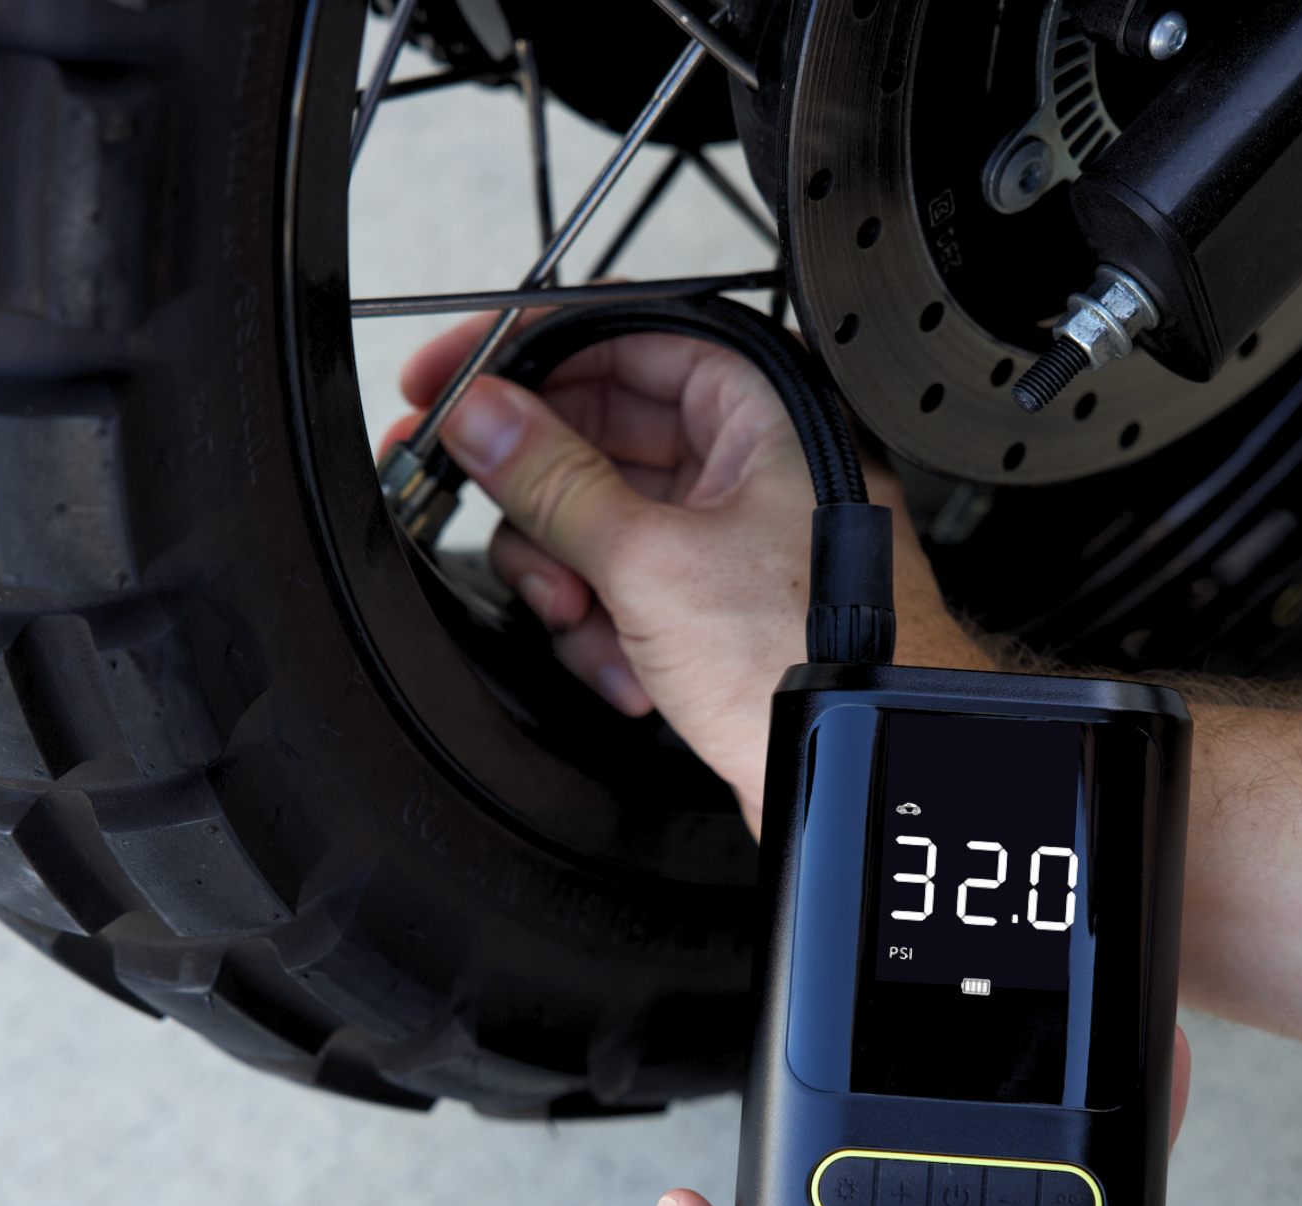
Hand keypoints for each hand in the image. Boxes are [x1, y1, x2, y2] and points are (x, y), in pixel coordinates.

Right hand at [392, 317, 987, 835]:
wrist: (853, 770)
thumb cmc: (810, 659)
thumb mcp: (652, 563)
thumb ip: (554, 483)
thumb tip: (482, 417)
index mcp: (756, 411)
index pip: (618, 339)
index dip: (523, 358)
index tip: (448, 384)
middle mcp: (743, 464)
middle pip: (592, 441)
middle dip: (542, 507)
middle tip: (495, 523)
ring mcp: (723, 539)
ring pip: (594, 526)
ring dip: (572, 586)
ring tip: (589, 626)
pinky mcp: (708, 607)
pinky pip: (620, 593)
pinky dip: (608, 637)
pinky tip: (631, 676)